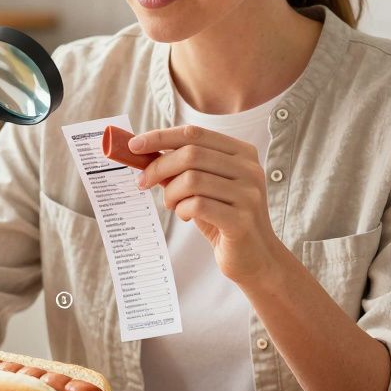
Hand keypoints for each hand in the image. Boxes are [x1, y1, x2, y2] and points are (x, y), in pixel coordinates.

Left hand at [131, 125, 281, 280]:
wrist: (255, 257)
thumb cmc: (224, 219)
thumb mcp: (204, 188)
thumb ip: (181, 169)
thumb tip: (143, 153)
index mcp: (241, 153)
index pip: (194, 133)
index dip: (161, 136)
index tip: (134, 145)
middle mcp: (249, 169)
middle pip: (190, 154)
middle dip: (158, 167)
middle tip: (143, 182)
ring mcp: (248, 194)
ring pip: (191, 179)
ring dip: (171, 193)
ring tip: (171, 204)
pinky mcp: (241, 220)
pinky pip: (197, 205)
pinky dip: (182, 209)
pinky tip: (185, 215)